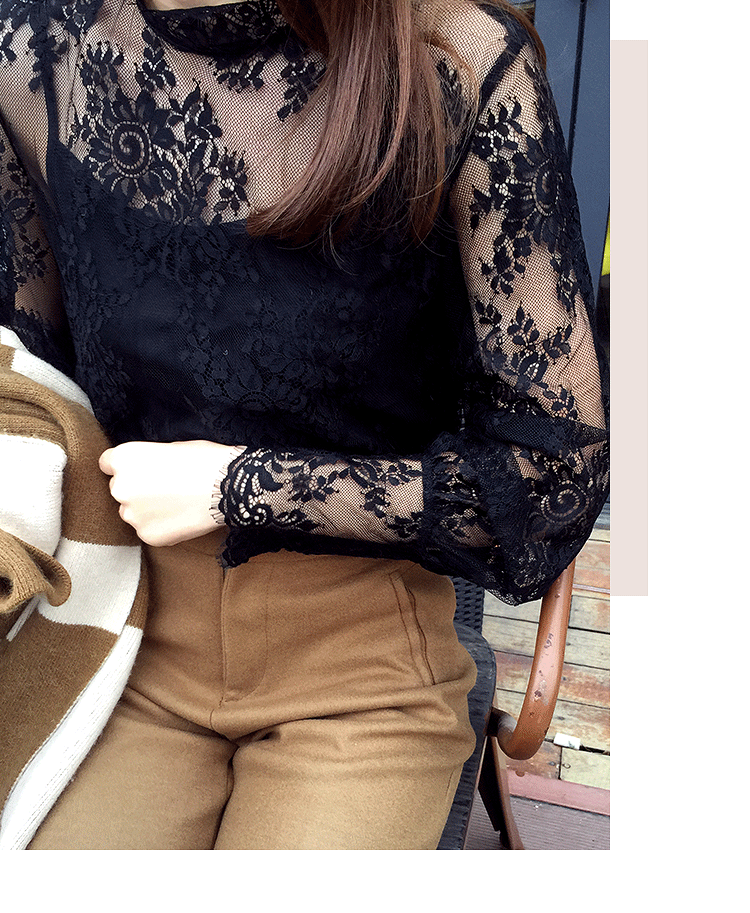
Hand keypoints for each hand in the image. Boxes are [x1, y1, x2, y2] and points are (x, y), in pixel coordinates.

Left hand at [99, 440, 239, 546]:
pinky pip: (147, 529)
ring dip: (146, 509)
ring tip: (176, 503)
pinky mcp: (147, 535)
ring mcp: (132, 515)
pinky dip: (161, 525)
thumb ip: (146, 460)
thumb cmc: (204, 460)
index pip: (107, 464)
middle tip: (166, 487)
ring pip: (132, 512)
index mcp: (124, 458)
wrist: (228, 487)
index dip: (127, 466)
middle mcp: (120, 487)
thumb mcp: (169, 448)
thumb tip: (144, 471)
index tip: (142, 470)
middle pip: (119, 489)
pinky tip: (181, 516)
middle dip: (137, 489)